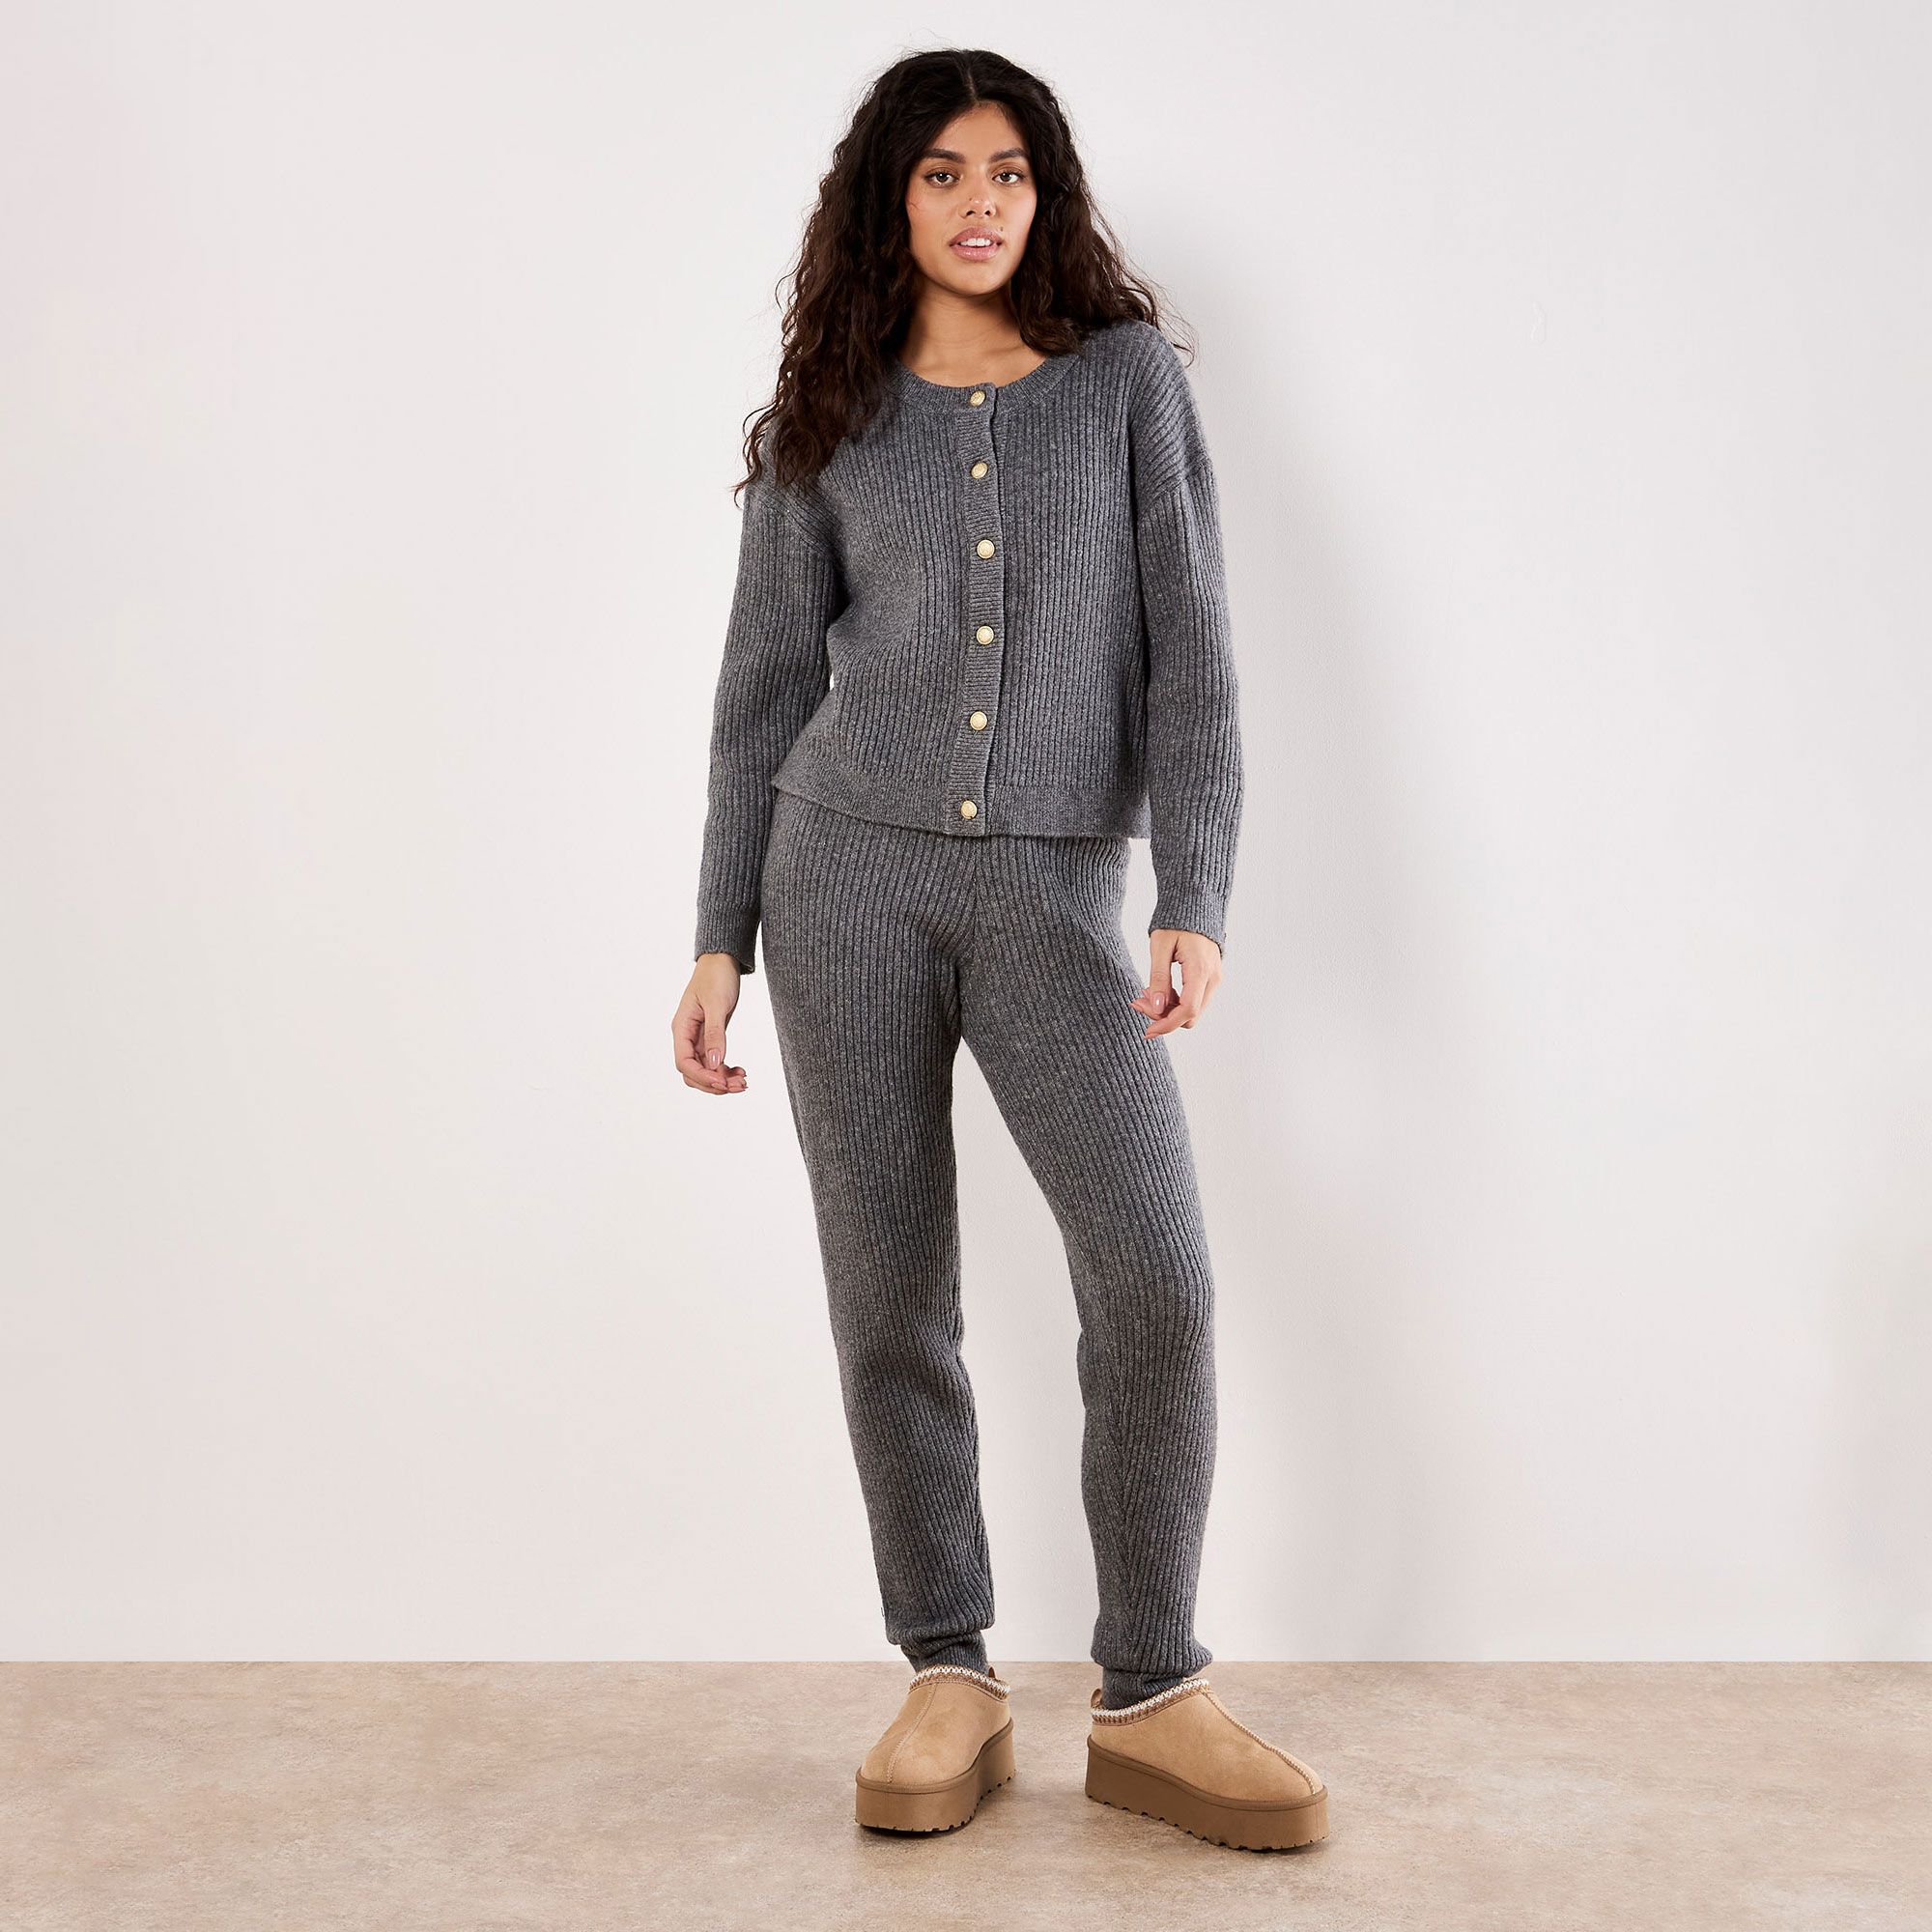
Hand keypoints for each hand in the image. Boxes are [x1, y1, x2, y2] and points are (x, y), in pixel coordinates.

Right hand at [675, 954, 749, 1093]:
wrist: (722, 961)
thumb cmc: (716, 976)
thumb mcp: (717, 1004)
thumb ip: (715, 1033)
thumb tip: (715, 1062)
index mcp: (681, 1027)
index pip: (684, 1063)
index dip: (703, 1077)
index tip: (724, 1082)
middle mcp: (686, 1036)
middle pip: (692, 1073)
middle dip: (714, 1083)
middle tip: (739, 1086)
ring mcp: (698, 1038)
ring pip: (705, 1070)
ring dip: (722, 1080)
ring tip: (744, 1082)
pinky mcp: (710, 1037)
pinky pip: (714, 1062)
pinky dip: (726, 1070)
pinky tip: (740, 1071)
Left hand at [1132, 929, 1223, 1038]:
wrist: (1195, 906)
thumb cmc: (1175, 922)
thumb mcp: (1160, 947)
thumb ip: (1159, 978)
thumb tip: (1157, 1008)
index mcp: (1201, 970)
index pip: (1188, 1011)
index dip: (1167, 1025)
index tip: (1146, 1031)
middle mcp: (1213, 979)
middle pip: (1190, 1016)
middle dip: (1164, 1016)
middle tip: (1139, 1001)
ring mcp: (1214, 979)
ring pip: (1192, 1011)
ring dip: (1168, 1009)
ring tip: (1146, 993)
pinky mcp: (1210, 979)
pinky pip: (1193, 1000)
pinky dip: (1175, 1001)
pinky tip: (1158, 990)